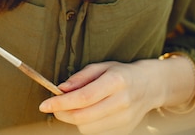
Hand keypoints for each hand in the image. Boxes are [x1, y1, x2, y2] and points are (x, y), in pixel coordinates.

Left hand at [39, 60, 164, 133]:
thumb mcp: (102, 66)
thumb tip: (61, 88)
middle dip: (63, 114)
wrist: (149, 87)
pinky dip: (86, 126)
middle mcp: (122, 103)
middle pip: (84, 117)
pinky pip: (97, 134)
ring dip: (73, 121)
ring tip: (71, 109)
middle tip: (53, 107)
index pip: (83, 97)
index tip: (44, 104)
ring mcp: (125, 120)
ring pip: (89, 129)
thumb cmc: (121, 73)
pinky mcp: (125, 131)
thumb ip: (81, 77)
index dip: (61, 103)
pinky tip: (85, 114)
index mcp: (116, 82)